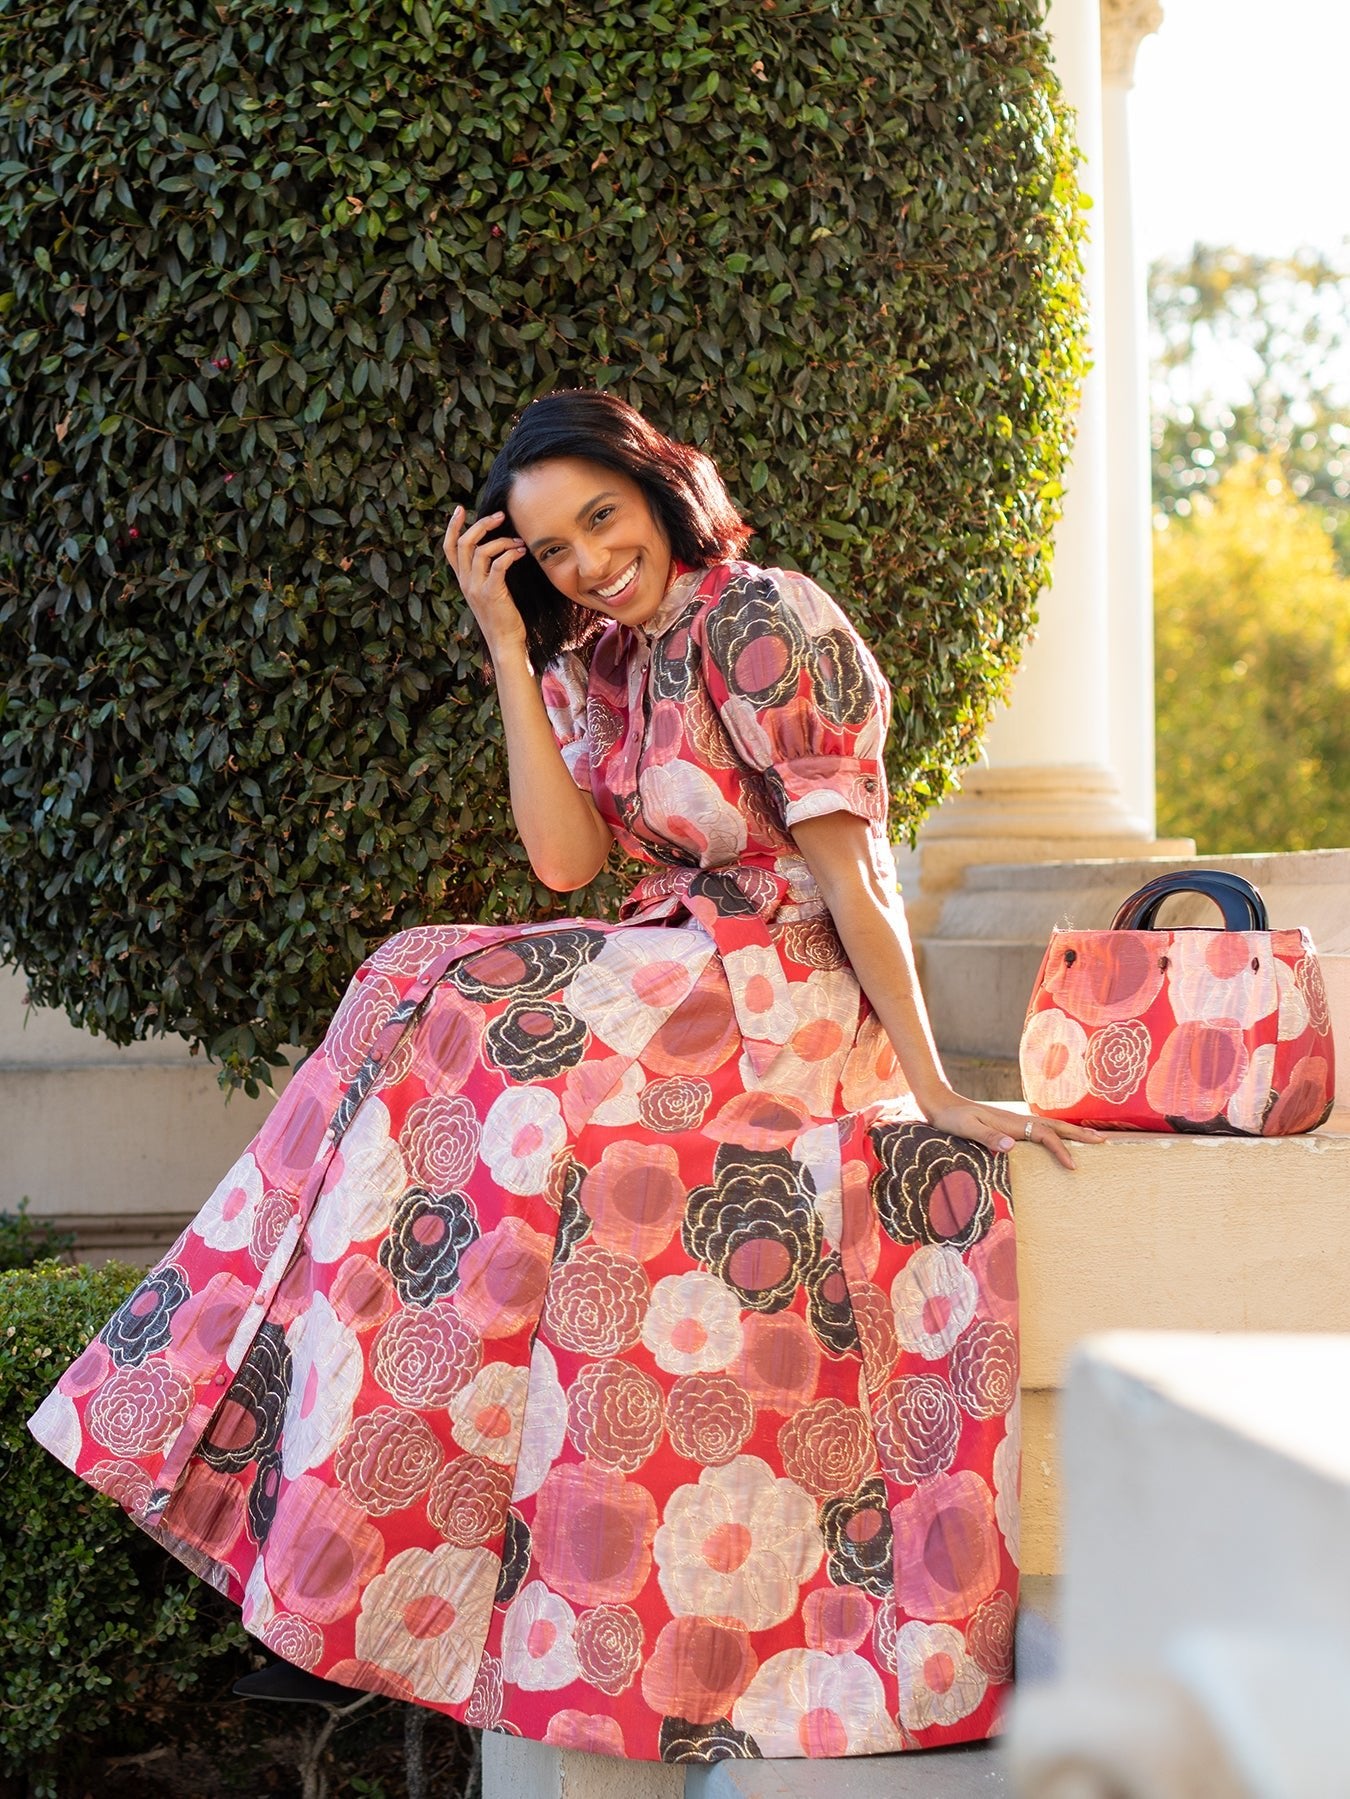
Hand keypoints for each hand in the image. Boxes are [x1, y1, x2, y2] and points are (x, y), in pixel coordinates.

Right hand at [443, 505, 528, 655]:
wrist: (504, 642)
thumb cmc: (502, 617)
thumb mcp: (489, 591)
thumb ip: (487, 573)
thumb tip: (498, 550)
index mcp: (463, 580)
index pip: (449, 548)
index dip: (452, 527)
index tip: (459, 509)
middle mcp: (466, 582)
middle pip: (464, 543)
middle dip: (481, 525)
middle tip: (500, 516)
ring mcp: (477, 588)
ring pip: (480, 551)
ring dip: (502, 541)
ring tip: (519, 542)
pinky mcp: (492, 593)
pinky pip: (498, 564)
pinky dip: (509, 554)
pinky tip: (521, 552)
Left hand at [921, 1091, 1104, 1169]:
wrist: (940, 1104)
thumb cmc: (951, 1119)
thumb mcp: (966, 1128)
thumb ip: (988, 1137)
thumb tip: (1012, 1146)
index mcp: (1011, 1123)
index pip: (1044, 1136)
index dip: (1060, 1150)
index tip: (1074, 1166)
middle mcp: (1017, 1121)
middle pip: (1055, 1127)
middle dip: (1079, 1134)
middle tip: (1103, 1142)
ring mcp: (1014, 1123)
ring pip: (1049, 1128)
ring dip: (1071, 1134)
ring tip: (1091, 1140)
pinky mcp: (1008, 1127)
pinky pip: (1038, 1132)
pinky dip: (1054, 1136)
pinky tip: (1057, 1142)